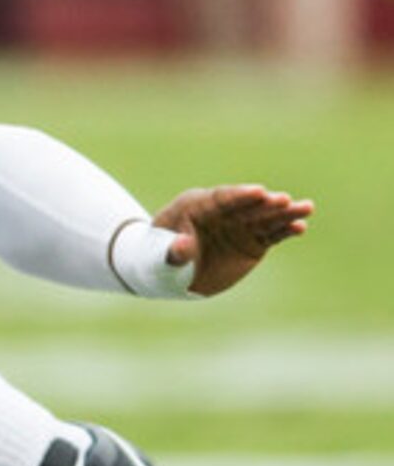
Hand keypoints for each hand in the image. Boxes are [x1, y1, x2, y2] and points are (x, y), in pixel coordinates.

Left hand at [149, 184, 313, 296]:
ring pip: (265, 217)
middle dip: (266, 203)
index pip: (220, 198)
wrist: (170, 272)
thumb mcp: (160, 257)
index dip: (240, 195)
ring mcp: (239, 225)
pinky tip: (300, 227)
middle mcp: (222, 211)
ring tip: (306, 208)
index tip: (259, 192)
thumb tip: (183, 245)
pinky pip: (272, 234)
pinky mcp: (253, 241)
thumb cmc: (158, 259)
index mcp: (195, 205)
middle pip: (247, 205)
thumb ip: (172, 251)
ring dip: (285, 213)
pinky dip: (286, 230)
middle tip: (285, 200)